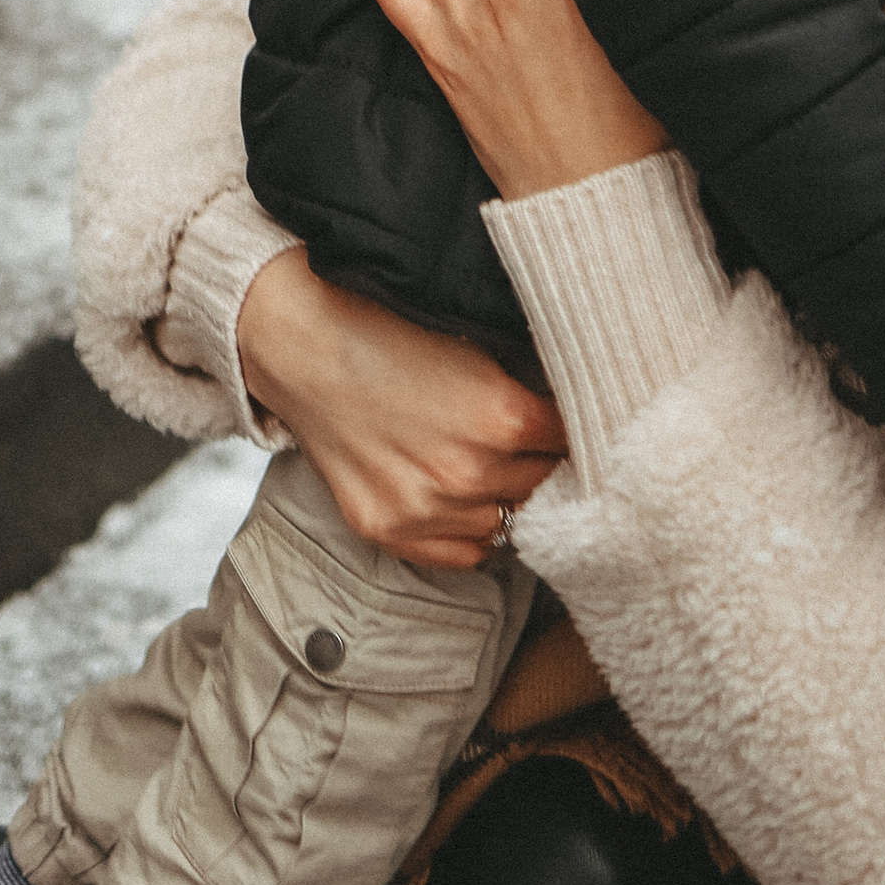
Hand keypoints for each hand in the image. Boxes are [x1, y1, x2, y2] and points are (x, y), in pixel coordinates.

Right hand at [234, 244, 564, 569]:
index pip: (576, 441)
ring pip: (510, 522)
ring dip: (509, 496)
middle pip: (547, 484)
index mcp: (502, 416)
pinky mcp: (391, 532)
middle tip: (534, 441)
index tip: (577, 420)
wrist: (303, 347)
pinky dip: (475, 528)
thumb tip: (581, 408)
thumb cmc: (388, 332)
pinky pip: (467, 552)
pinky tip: (466, 496)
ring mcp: (428, 510)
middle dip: (545, 461)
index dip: (577, 426)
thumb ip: (528, 387)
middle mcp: (470, 473)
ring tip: (493, 464)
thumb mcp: (475, 345)